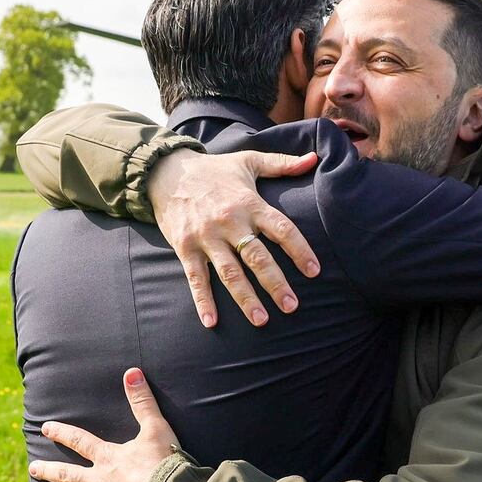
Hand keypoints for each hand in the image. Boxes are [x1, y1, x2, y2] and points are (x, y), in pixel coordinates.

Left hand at [29, 368, 181, 481]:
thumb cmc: (166, 464)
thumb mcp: (156, 428)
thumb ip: (142, 401)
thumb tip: (131, 372)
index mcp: (108, 458)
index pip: (80, 442)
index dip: (62, 433)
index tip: (46, 428)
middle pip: (69, 476)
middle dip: (50, 471)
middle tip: (33, 470)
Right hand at [146, 149, 320, 328]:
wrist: (166, 171)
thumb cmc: (214, 170)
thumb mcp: (248, 161)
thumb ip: (283, 164)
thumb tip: (315, 159)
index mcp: (249, 203)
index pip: (281, 229)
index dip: (299, 250)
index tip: (314, 271)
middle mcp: (229, 222)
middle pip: (257, 257)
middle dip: (275, 283)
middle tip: (292, 306)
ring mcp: (206, 237)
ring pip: (229, 272)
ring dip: (245, 298)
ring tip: (262, 320)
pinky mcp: (185, 248)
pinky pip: (196, 278)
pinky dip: (203, 301)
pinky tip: (212, 322)